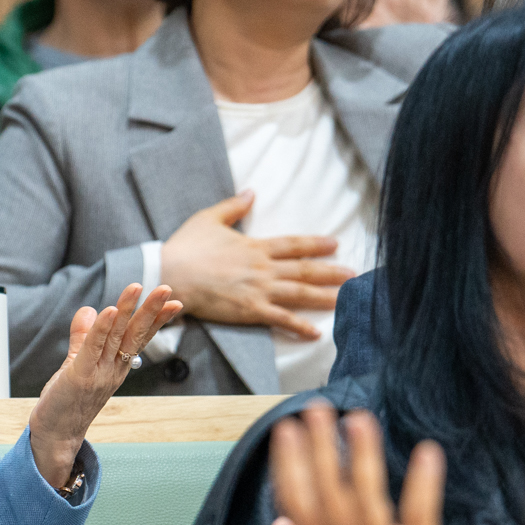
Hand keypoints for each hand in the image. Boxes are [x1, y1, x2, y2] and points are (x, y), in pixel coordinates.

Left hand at [25, 284, 182, 488]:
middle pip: (135, 334)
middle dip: (151, 310)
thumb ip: (83, 336)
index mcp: (116, 365)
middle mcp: (113, 368)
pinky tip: (110, 311)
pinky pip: (92, 349)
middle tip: (166, 289)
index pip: (139, 337)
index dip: (156, 319)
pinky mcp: (80, 376)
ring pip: (116, 337)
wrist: (56, 435)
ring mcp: (98, 373)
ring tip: (137, 288)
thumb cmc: (67, 401)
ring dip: (127, 311)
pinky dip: (101, 329)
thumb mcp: (78, 363)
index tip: (174, 302)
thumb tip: (90, 310)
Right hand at [158, 191, 354, 340]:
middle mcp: (263, 268)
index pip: (293, 245)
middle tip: (354, 274)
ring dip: (325, 296)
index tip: (335, 243)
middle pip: (304, 270)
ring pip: (299, 293)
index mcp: (255, 246)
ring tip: (347, 298)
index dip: (316, 244)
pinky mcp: (249, 310)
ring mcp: (258, 290)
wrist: (171, 274)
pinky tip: (316, 332)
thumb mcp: (209, 218)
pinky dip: (299, 326)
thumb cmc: (186, 246)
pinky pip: (280, 319)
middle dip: (331, 272)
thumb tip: (252, 192)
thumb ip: (234, 206)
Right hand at [264, 406, 451, 524]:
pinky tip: (427, 453)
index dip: (288, 465)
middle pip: (326, 493)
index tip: (286, 430)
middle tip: (317, 408)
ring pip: (366, 500)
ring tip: (359, 419)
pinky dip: (422, 485)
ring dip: (362, 457)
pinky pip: (419, 519)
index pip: (295, 503)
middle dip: (319, 448)